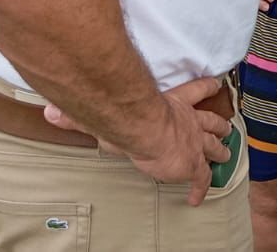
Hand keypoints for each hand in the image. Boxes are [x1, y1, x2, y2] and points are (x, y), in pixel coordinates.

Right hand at [44, 76, 231, 202]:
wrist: (145, 129)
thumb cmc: (126, 118)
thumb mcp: (106, 113)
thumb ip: (79, 113)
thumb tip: (50, 111)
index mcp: (174, 103)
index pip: (193, 90)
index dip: (205, 85)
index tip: (216, 81)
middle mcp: (188, 120)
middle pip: (209, 119)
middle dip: (217, 124)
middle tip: (226, 128)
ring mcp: (194, 141)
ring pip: (213, 144)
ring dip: (219, 149)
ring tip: (225, 153)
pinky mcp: (193, 163)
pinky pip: (202, 177)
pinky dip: (202, 187)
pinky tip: (200, 196)